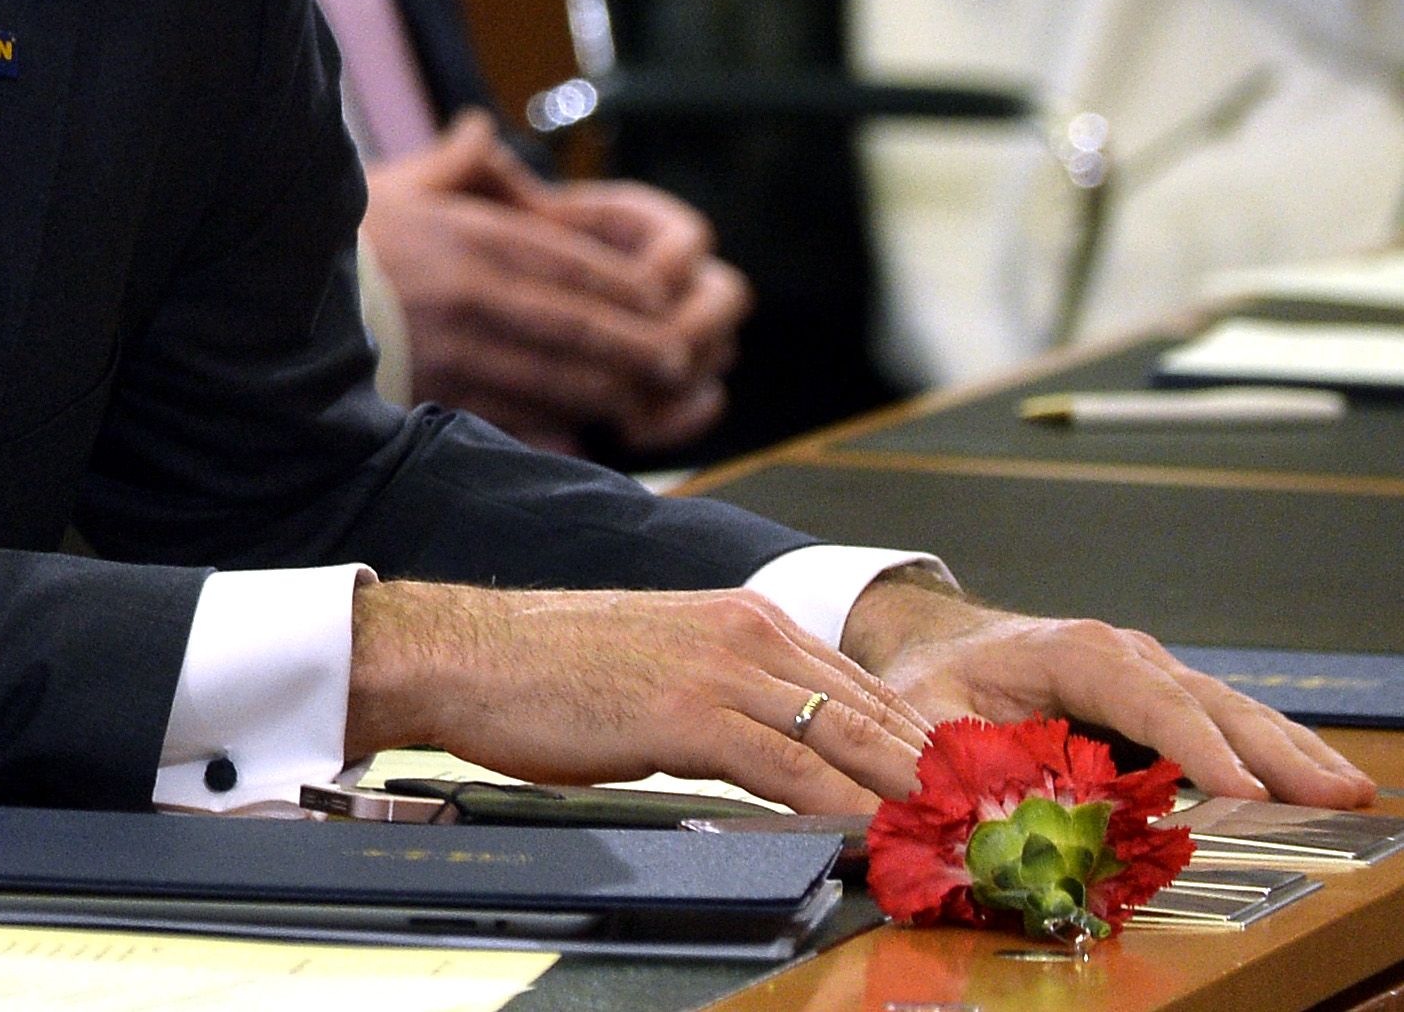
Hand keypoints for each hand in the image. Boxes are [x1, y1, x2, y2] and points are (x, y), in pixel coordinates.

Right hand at [350, 579, 936, 812]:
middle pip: (875, 710)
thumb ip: (728, 701)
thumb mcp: (658, 669)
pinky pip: (789, 766)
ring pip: (847, 737)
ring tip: (957, 838)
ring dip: (908, 794)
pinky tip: (871, 834)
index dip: (922, 745)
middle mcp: (747, 630)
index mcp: (744, 618)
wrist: (465, 654)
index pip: (863, 687)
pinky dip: (840, 804)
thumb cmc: (546, 670)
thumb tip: (780, 758)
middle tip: (992, 823)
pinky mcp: (689, 712)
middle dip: (938, 773)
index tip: (967, 792)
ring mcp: (720, 667)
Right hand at [366, 114, 749, 452]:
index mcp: (468, 236)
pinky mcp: (434, 396)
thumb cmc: (333, 242)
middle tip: (680, 358)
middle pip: (581, 324)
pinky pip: (512, 420)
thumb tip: (481, 133)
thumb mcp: (391, 185)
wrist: (259, 296)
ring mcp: (455, 350)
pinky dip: (556, 429)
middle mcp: (471, 293)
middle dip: (637, 345)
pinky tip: (584, 433)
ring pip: (559, 378)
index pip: (572, 261)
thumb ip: (451, 164)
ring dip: (612, 391)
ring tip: (648, 399)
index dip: (627, 283)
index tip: (662, 296)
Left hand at [841, 572, 1378, 807]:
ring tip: (1348, 791)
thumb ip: (946, 756)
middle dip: (1273, 752)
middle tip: (1334, 797)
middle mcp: (1126, 656)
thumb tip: (979, 810)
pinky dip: (1275, 751)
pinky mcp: (1164, 699)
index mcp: (1073, 652)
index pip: (1146, 698)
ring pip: (1231, 710)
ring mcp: (1152, 674)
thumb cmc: (934, 675)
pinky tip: (1318, 781)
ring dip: (1290, 752)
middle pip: (1208, 703)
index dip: (1195, 746)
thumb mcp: (921, 712)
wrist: (942, 640)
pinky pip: (1226, 723)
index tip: (1242, 791)